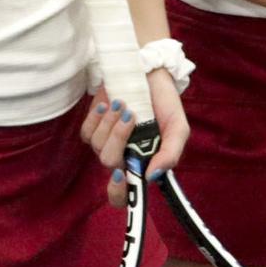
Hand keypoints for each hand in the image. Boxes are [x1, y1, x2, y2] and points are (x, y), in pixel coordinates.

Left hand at [80, 69, 188, 207]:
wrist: (149, 72)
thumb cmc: (165, 103)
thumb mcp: (178, 127)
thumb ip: (170, 154)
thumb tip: (152, 176)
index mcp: (144, 163)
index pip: (125, 194)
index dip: (118, 192)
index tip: (121, 175)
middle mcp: (123, 157)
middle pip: (109, 163)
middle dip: (118, 139)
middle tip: (131, 116)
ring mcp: (106, 142)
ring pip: (98, 145)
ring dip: (111, 122)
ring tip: (123, 103)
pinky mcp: (93, 125)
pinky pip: (87, 131)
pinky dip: (97, 117)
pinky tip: (108, 104)